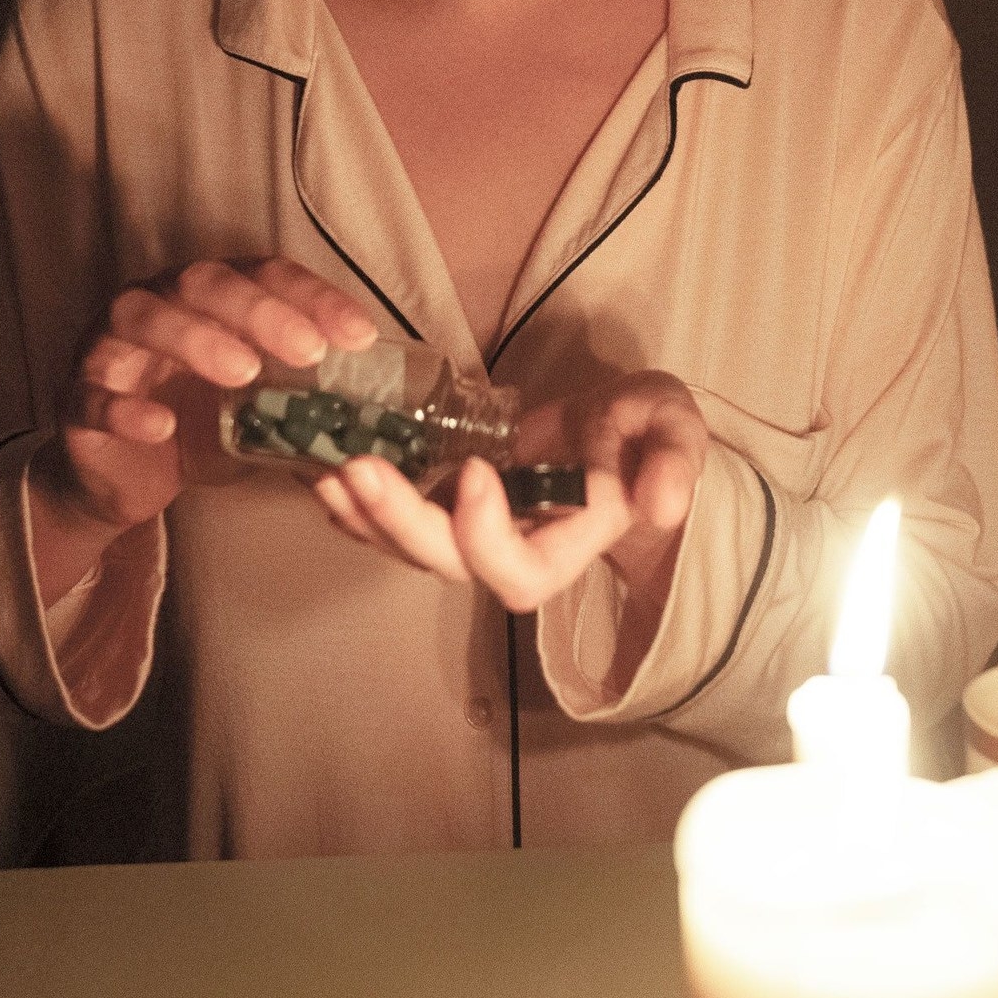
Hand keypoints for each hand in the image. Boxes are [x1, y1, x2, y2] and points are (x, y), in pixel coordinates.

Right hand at [26, 258, 376, 598]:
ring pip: (140, 318)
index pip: (264, 275)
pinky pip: (93, 393)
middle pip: (200, 282)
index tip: (360, 335)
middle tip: (307, 350)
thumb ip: (304, 405)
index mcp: (207, 298)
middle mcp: (156, 305)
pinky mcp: (76, 400)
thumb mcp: (258, 413)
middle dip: (258, 309)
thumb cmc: (194, 426)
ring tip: (243, 373)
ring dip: (195, 340)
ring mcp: (110, 348)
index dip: (313, 297)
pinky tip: (161, 426)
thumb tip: (379, 427)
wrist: (120, 481)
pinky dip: (126, 407)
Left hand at [313, 371, 706, 643]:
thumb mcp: (673, 426)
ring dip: (367, 518)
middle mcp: (518, 550)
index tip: (476, 468)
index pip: (520, 571)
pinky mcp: (450, 505)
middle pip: (450, 565)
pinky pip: (398, 524)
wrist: (622, 433)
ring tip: (326, 473)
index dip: (488, 535)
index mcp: (573, 542)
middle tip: (357, 468)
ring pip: (414, 550)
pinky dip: (359, 506)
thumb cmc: (646, 431)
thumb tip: (664, 504)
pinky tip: (324, 476)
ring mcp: (477, 532)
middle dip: (401, 523)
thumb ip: (674, 459)